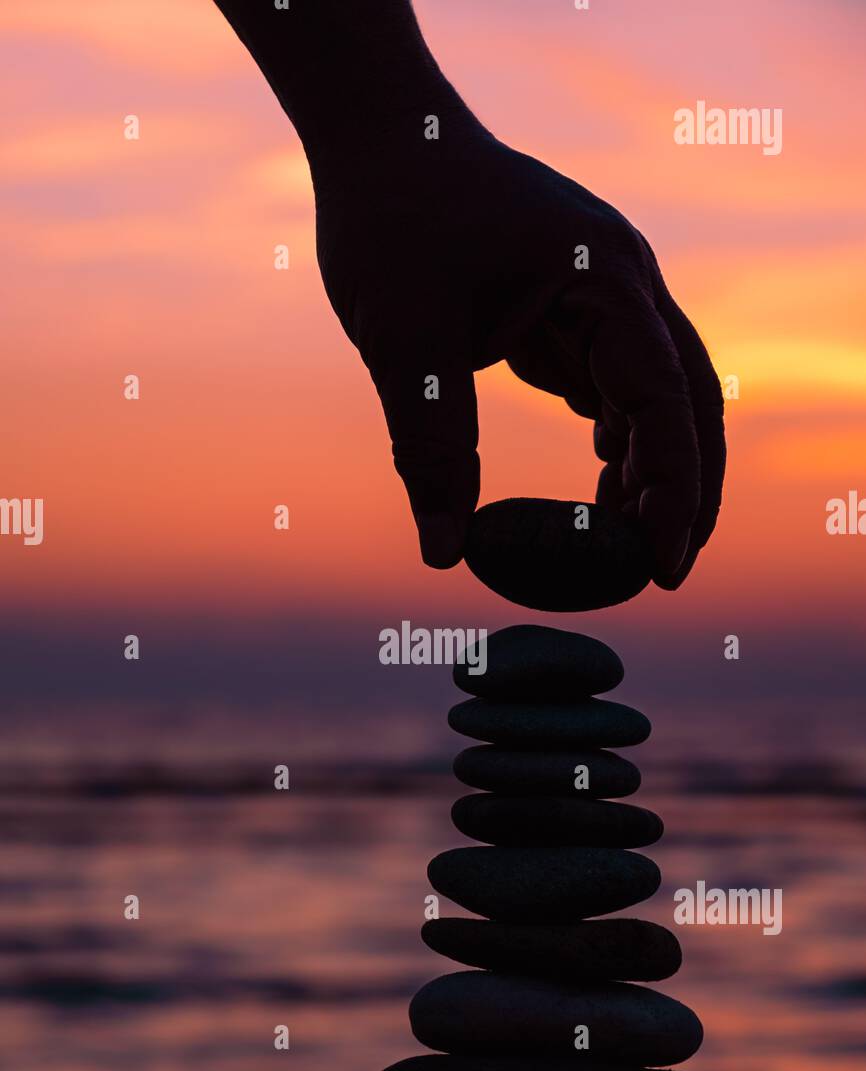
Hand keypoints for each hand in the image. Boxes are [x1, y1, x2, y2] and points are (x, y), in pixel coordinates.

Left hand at [316, 131, 724, 584]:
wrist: (380, 139)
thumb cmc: (391, 219)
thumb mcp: (404, 341)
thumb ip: (430, 447)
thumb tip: (443, 555)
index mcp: (602, 278)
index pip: (665, 400)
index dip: (675, 489)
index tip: (663, 566)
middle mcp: (622, 285)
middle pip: (688, 402)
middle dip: (684, 491)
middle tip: (660, 573)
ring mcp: (604, 296)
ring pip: (658, 399)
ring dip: (651, 472)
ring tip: (617, 546)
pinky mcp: (575, 311)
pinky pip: (616, 387)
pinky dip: (618, 444)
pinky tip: (601, 492)